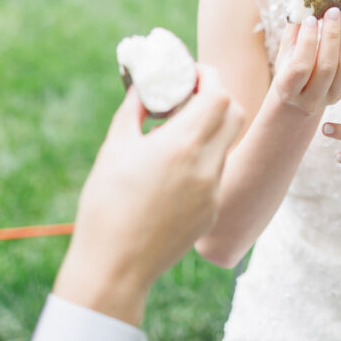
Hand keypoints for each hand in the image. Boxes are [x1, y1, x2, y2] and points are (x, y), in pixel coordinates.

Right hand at [53, 65, 243, 325]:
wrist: (115, 267)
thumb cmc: (106, 205)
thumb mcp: (114, 148)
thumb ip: (134, 110)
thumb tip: (144, 86)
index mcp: (182, 145)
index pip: (218, 94)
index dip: (207, 77)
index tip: (189, 73)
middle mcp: (206, 166)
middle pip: (234, 114)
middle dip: (216, 97)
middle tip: (188, 96)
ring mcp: (213, 191)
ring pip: (226, 144)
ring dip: (209, 129)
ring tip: (175, 133)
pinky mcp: (211, 212)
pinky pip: (216, 172)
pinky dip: (203, 158)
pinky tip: (173, 168)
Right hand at [271, 7, 340, 116]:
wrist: (300, 97)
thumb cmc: (289, 68)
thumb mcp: (285, 53)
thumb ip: (294, 31)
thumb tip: (305, 3)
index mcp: (288, 88)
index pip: (300, 67)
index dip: (307, 41)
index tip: (312, 18)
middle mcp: (311, 98)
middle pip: (326, 66)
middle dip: (331, 35)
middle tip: (333, 10)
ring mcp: (332, 97)